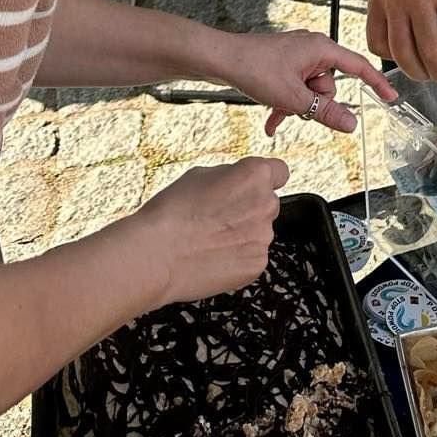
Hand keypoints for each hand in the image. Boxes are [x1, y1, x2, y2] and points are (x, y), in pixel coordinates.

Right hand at [136, 156, 289, 305]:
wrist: (156, 255)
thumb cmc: (172, 212)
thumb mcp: (200, 175)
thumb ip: (229, 177)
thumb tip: (237, 182)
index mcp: (255, 175)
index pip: (279, 172)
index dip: (264, 180)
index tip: (251, 188)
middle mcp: (266, 204)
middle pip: (268, 204)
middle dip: (250, 209)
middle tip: (220, 219)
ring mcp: (263, 237)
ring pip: (259, 232)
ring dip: (243, 235)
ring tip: (210, 242)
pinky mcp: (256, 265)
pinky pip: (252, 256)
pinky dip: (238, 258)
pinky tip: (213, 258)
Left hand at [223, 30, 397, 136]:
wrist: (223, 59)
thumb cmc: (256, 67)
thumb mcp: (294, 97)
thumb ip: (326, 112)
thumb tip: (351, 123)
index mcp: (321, 49)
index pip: (358, 67)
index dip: (376, 83)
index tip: (390, 98)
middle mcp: (312, 49)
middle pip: (330, 86)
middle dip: (314, 103)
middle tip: (294, 106)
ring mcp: (297, 57)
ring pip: (310, 91)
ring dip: (296, 106)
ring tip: (276, 112)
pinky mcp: (284, 65)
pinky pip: (295, 89)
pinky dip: (286, 104)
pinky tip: (271, 121)